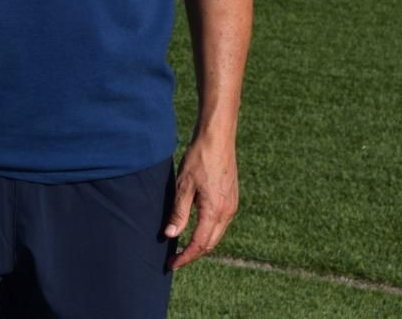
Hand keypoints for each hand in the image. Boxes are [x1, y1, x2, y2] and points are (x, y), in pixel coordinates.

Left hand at [164, 137, 237, 269]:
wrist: (217, 138)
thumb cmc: (199, 158)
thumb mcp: (183, 186)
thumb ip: (178, 213)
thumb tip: (170, 235)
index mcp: (214, 211)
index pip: (199, 243)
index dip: (185, 256)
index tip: (172, 264)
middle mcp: (227, 211)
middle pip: (211, 243)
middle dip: (193, 254)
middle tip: (175, 260)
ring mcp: (231, 205)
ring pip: (217, 234)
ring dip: (201, 244)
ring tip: (183, 247)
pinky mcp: (231, 198)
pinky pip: (220, 223)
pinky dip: (208, 232)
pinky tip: (196, 229)